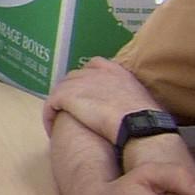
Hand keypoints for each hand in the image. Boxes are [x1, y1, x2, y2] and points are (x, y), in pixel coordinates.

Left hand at [43, 57, 160, 140]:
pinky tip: (51, 129)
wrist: (139, 123)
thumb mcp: (141, 99)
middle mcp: (95, 72)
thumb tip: (133, 109)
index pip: (94, 65)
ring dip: (58, 106)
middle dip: (69, 94)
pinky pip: (50, 105)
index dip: (86, 81)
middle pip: (73, 78)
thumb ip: (131, 97)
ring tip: (58, 122)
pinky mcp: (67, 95)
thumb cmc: (146, 118)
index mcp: (114, 70)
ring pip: (59, 91)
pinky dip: (48, 116)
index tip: (86, 95)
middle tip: (70, 112)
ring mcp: (79, 82)